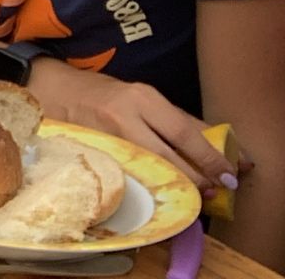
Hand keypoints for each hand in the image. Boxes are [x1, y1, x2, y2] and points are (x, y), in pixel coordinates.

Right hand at [29, 59, 243, 189]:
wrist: (52, 89)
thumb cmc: (103, 94)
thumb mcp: (141, 98)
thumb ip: (177, 120)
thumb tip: (217, 144)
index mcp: (142, 98)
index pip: (185, 132)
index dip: (211, 157)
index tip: (232, 174)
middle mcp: (124, 115)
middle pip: (169, 155)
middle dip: (197, 177)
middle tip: (217, 191)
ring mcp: (105, 136)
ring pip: (149, 168)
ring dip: (175, 183)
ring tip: (194, 194)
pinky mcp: (92, 152)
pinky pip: (127, 173)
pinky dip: (147, 184)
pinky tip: (158, 191)